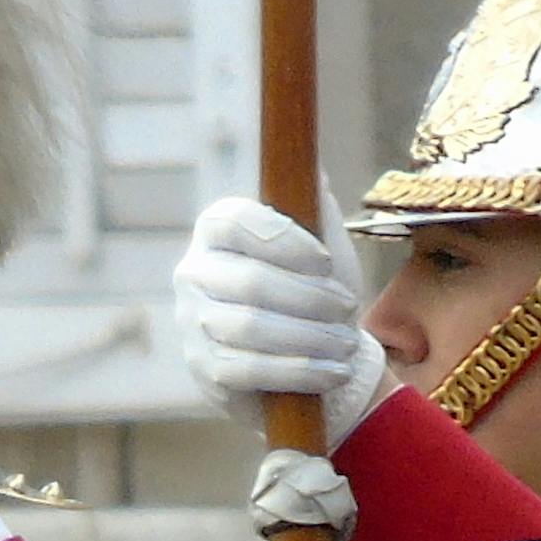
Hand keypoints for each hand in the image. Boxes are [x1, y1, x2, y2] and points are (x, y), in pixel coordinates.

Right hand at [172, 197, 391, 443]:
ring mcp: (192, 321)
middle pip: (250, 281)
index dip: (286, 242)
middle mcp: (193, 271)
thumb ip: (314, 205)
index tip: (326, 263)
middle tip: (348, 309)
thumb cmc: (312, 289)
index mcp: (216, 229)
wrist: (305, 356)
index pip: (237, 222)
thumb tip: (311, 168)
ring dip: (309, 338)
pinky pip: (248, 370)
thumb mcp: (321, 242)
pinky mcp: (203, 367)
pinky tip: (332, 371)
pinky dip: (299, 371)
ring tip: (346, 345)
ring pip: (250, 328)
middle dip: (310, 299)